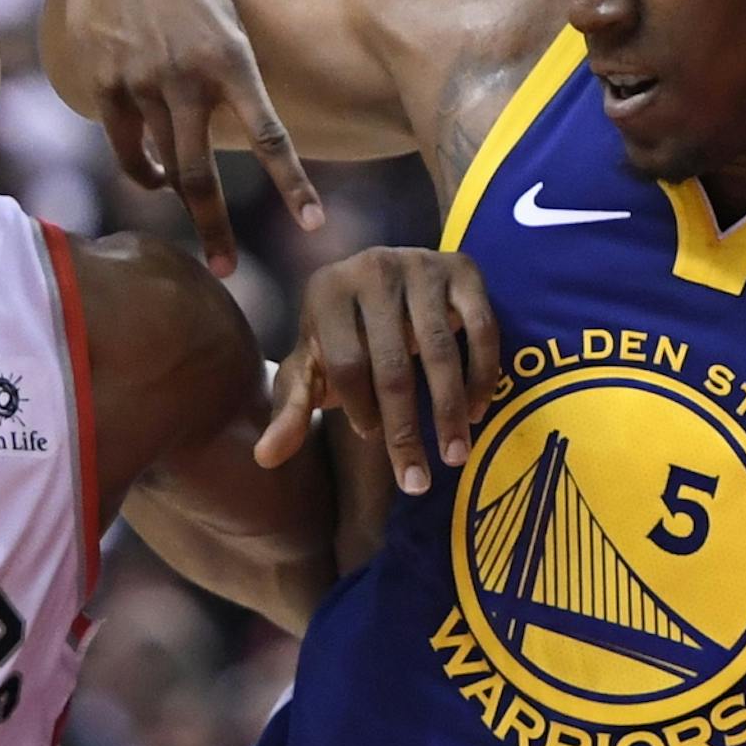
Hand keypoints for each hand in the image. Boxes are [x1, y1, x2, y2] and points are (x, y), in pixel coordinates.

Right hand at [64, 0, 322, 274]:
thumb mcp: (230, 7)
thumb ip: (240, 58)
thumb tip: (259, 98)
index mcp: (232, 58)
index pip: (271, 137)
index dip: (293, 186)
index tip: (313, 226)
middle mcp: (188, 77)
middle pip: (201, 177)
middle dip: (214, 228)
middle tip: (227, 269)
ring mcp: (142, 84)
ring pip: (160, 168)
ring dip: (174, 197)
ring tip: (186, 209)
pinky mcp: (106, 86)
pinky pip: (127, 146)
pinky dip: (143, 167)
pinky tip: (154, 174)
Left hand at [254, 248, 499, 494]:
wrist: (384, 283)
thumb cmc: (341, 336)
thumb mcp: (311, 369)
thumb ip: (291, 410)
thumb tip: (264, 459)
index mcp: (326, 292)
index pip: (346, 363)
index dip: (358, 407)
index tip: (370, 439)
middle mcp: (372, 269)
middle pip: (392, 364)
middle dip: (405, 430)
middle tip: (417, 482)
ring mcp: (421, 263)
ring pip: (440, 349)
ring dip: (449, 411)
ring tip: (454, 457)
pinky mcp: (462, 266)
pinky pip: (480, 327)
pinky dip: (482, 373)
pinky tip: (477, 411)